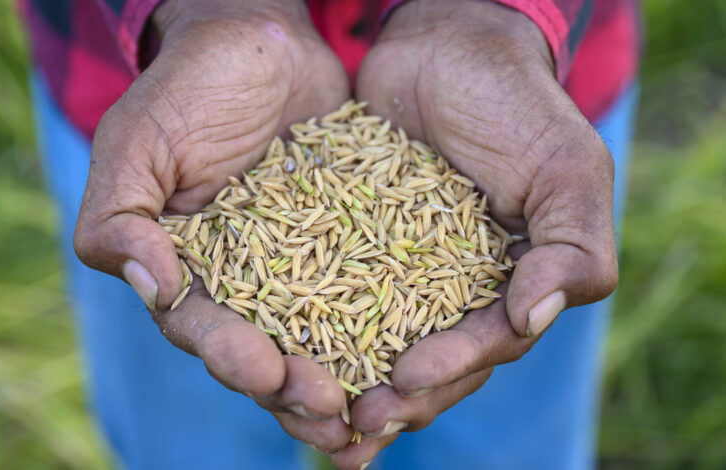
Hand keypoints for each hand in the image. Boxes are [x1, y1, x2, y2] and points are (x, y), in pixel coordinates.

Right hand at [73, 0, 353, 452]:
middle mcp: (246, 280)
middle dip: (297, 389)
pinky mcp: (353, 243)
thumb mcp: (138, 142)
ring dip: (349, 379)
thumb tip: (149, 290)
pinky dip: (394, 328)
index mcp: (188, 270)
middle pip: (269, 351)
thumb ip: (121, 217)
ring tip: (380, 410)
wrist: (263, 43)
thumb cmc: (190, 87)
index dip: (234, 357)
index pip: (205, 330)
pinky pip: (374, 290)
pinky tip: (420, 357)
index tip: (267, 372)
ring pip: (324, 339)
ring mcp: (303, 267)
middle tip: (335, 413)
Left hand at [331, 0, 618, 466]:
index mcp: (508, 285)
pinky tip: (278, 355)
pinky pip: (325, 293)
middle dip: (393, 400)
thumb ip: (571, 247)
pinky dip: (306, 328)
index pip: (485, 345)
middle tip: (351, 427)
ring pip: (372, 342)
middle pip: (426, 362)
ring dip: (345, 384)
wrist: (443, 46)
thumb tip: (534, 319)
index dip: (452, 369)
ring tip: (308, 416)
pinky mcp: (347, 243)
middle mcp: (452, 290)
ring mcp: (396, 271)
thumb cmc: (515, 106)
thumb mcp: (564, 170)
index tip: (408, 379)